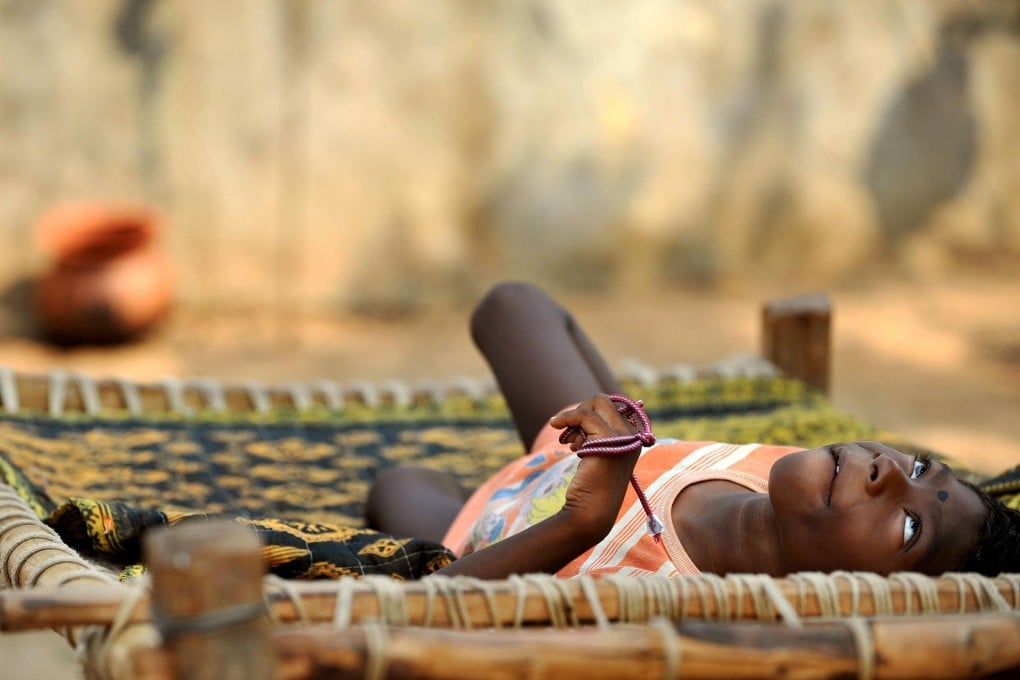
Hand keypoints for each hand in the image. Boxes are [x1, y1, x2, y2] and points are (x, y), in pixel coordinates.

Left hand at [549, 394, 640, 536]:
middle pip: (604, 401)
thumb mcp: (599, 454)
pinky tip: (557, 429)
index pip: (611, 406)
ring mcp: (624, 436)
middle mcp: (633, 435)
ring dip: (574, 417)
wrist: (591, 512)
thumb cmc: (593, 487)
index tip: (578, 432)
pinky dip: (566, 418)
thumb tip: (586, 406)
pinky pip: (584, 415)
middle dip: (582, 412)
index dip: (591, 414)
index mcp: (634, 437)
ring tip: (569, 442)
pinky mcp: (608, 439)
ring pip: (595, 404)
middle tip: (570, 435)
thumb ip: (597, 432)